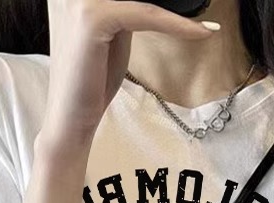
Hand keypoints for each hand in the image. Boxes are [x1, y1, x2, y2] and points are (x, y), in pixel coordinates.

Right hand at [42, 0, 214, 142]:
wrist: (71, 119)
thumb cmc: (92, 80)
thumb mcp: (114, 32)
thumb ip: (129, 8)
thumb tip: (159, 1)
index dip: (161, 0)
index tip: (185, 13)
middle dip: (166, 2)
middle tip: (196, 13)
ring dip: (175, 8)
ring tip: (203, 24)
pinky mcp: (92, 17)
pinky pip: (146, 13)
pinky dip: (177, 24)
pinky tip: (201, 32)